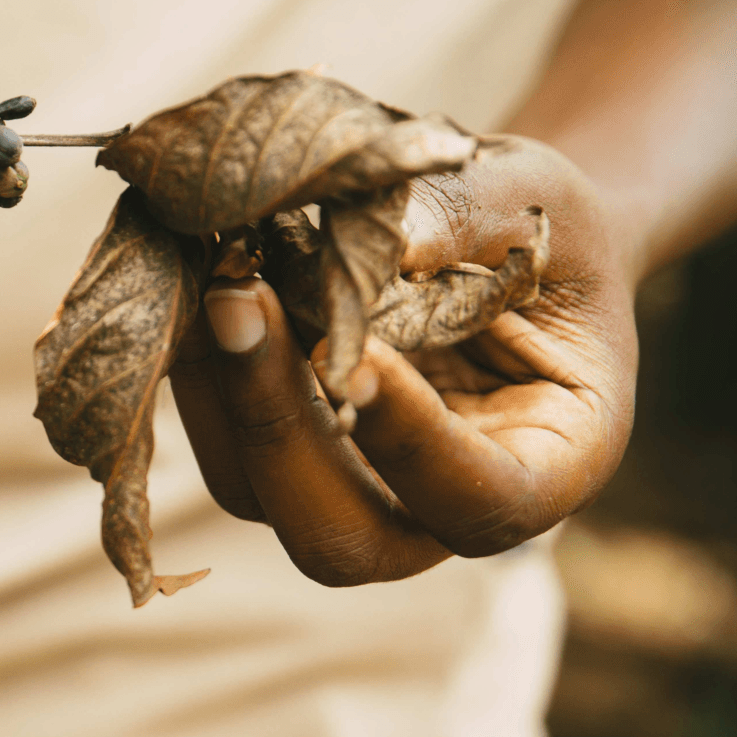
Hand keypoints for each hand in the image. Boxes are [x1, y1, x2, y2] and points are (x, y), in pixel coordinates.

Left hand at [168, 136, 637, 585]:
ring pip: (252, 492)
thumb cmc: (541, 219)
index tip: (350, 353)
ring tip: (212, 270)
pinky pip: (216, 435)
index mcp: (549, 467)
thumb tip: (379, 246)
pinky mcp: (280, 449)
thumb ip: (463, 221)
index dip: (408, 442)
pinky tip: (188, 276)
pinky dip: (195, 363)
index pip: (479, 502)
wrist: (496, 227)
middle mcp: (439, 510)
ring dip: (216, 385)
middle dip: (275, 424)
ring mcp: (350, 488)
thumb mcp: (532, 197)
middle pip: (340, 538)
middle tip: (236, 298)